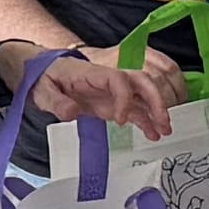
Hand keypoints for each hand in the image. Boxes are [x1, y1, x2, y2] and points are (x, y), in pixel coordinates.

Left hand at [20, 43, 181, 136]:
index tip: (120, 119)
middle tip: (162, 121)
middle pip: (140, 81)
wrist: (45, 76)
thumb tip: (72, 113)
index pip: (118, 79)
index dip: (123, 98)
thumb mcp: (43, 91)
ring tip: (165, 131)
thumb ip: (56, 102)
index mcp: (92, 74)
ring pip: (143, 96)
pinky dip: (146, 121)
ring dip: (156, 111)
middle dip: (155, 99)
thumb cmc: (45, 80)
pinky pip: (135, 109)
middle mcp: (109, 80)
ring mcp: (113, 91)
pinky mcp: (114, 103)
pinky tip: (154, 134)